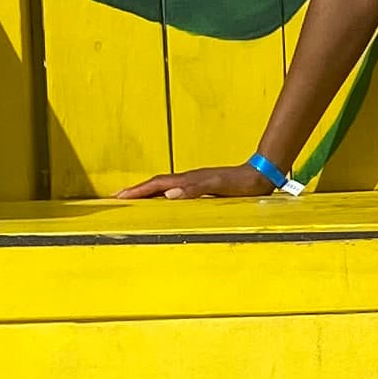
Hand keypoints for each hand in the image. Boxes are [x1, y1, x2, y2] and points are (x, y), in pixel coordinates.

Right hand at [120, 162, 277, 200]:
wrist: (259, 176)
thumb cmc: (240, 183)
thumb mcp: (218, 185)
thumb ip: (194, 189)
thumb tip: (169, 194)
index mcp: (188, 180)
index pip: (156, 185)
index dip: (138, 191)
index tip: (120, 196)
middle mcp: (188, 180)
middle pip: (155, 184)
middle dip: (136, 191)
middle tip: (118, 198)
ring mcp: (194, 183)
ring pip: (163, 187)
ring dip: (147, 193)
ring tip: (133, 200)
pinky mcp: (201, 187)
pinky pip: (174, 191)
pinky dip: (162, 196)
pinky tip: (162, 202)